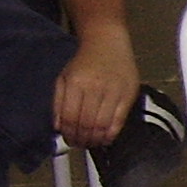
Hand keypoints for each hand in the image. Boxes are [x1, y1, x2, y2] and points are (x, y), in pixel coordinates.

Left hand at [53, 33, 139, 147]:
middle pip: (86, 124)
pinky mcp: (128, 95)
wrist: (108, 43)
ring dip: (95, 139)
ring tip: (91, 142)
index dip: (68, 133)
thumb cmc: (85, 61)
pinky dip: (111, 134)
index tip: (68, 139)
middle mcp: (95, 87)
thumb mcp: (63, 77)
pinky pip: (119, 121)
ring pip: (102, 125)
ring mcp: (114, 92)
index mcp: (76, 82)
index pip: (69, 116)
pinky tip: (105, 138)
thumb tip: (57, 125)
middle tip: (78, 143)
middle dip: (81, 139)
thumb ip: (58, 102)